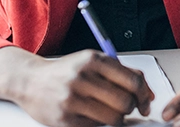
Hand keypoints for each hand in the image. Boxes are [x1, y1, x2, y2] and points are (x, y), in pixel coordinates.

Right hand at [0, 46, 153, 126]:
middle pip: (125, 102)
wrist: (30, 81)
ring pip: (114, 118)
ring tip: (109, 112)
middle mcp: (82, 77)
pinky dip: (100, 124)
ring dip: (117, 118)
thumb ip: (123, 74)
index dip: (144, 94)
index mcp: (93, 59)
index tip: (144, 101)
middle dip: (130, 108)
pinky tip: (93, 115)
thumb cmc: (67, 72)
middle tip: (125, 108)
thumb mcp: (94, 63)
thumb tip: (149, 95)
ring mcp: (72, 99)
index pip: (133, 80)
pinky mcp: (64, 119)